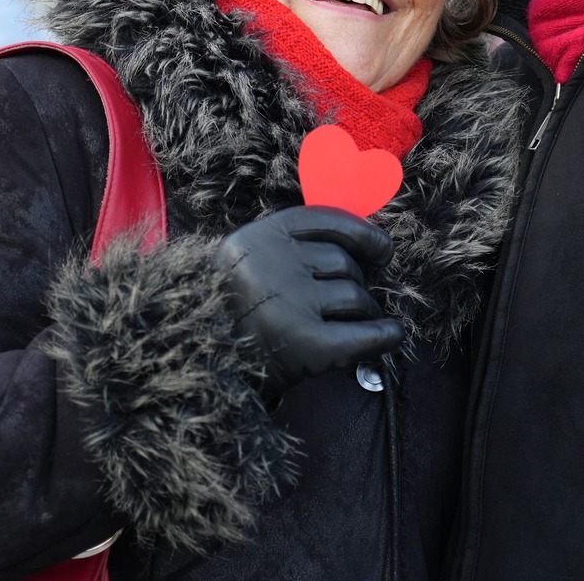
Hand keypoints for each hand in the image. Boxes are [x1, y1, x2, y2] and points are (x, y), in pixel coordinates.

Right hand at [213, 206, 403, 397]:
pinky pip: (363, 336)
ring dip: (365, 311)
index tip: (381, 248)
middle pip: (344, 263)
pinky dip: (383, 336)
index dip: (363, 233)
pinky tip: (390, 335)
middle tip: (353, 300)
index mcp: (261, 236)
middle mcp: (276, 264)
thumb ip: (290, 245)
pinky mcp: (306, 345)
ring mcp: (291, 303)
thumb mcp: (246, 261)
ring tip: (356, 323)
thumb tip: (364, 239)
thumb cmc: (227, 312)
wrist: (192, 362)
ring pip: (355, 297)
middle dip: (357, 281)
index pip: (328, 220)